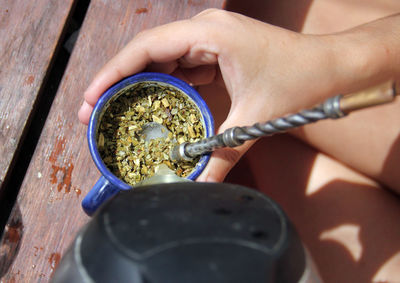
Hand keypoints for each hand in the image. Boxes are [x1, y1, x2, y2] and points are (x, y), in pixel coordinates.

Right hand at [78, 9, 386, 181]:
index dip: (113, 72)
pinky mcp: (217, 52)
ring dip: (139, 84)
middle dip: (119, 81)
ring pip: (163, 60)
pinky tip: (152, 107)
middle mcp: (205, 29)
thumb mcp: (254, 120)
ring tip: (115, 111)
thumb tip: (196, 189)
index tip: (91, 98)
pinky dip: (164, 86)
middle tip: (94, 111)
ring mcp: (211, 39)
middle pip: (148, 53)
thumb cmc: (301, 81)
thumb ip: (221, 157)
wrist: (334, 67)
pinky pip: (181, 67)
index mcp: (209, 33)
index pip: (148, 48)